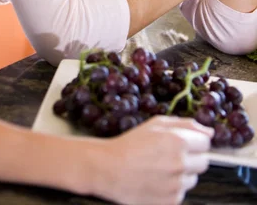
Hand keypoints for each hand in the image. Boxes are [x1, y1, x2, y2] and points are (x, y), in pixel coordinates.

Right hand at [95, 116, 211, 204]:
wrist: (109, 169)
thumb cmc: (131, 143)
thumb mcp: (155, 124)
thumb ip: (185, 124)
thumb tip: (210, 131)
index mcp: (178, 141)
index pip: (206, 142)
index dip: (194, 140)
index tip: (182, 142)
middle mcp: (181, 164)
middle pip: (204, 162)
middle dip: (191, 157)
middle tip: (170, 154)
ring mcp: (177, 185)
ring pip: (193, 178)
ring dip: (183, 173)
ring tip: (161, 168)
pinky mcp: (171, 201)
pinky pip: (182, 192)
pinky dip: (173, 187)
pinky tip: (157, 180)